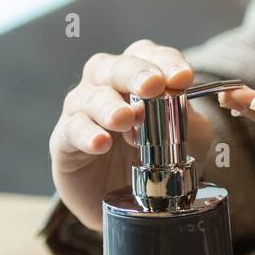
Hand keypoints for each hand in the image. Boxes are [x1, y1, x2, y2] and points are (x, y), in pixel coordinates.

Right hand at [49, 40, 214, 229]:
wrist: (132, 198)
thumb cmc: (161, 155)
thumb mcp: (187, 137)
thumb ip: (190, 120)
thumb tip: (185, 103)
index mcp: (139, 75)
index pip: (150, 55)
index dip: (166, 62)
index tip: (183, 78)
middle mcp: (107, 84)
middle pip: (116, 67)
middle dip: (135, 74)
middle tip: (152, 86)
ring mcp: (82, 109)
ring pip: (91, 97)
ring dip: (110, 106)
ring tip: (125, 119)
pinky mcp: (64, 139)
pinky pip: (72, 130)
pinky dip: (86, 135)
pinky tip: (101, 143)